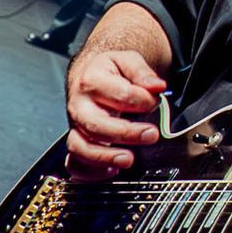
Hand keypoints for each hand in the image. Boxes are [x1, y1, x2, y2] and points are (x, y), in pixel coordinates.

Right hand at [62, 48, 163, 177]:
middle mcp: (80, 106)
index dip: (142, 100)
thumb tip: (157, 86)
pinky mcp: (77, 141)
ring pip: (82, 146)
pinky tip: (111, 171)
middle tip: (150, 134)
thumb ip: (142, 73)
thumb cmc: (109, 72)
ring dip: (105, 156)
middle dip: (125, 133)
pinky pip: (75, 162)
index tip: (155, 101)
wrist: (89, 77)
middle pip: (96, 125)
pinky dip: (90, 172)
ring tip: (128, 159)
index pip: (120, 94)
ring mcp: (76, 126)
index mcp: (92, 81)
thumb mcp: (127, 61)